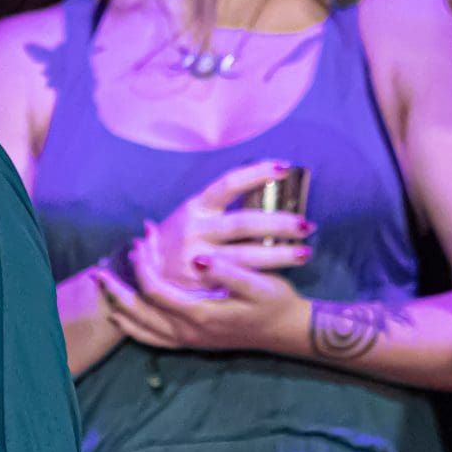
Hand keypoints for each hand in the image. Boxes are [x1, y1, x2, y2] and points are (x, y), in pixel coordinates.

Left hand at [96, 226, 310, 355]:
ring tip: (104, 288)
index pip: (155, 290)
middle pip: (139, 312)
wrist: (288, 331)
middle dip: (117, 290)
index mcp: (200, 314)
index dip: (143, 265)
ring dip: (120, 307)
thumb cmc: (275, 303)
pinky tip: (123, 314)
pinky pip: (152, 339)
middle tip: (99, 270)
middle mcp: (188, 332)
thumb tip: (199, 259)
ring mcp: (188, 340)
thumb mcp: (260, 284)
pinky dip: (133, 326)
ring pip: (141, 329)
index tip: (140, 241)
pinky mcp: (192, 342)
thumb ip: (228, 272)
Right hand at [129, 159, 314, 294]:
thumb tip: (263, 186)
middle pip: (244, 223)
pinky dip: (261, 279)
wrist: (144, 275)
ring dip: (279, 255)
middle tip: (307, 224)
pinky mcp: (201, 283)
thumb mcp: (191, 217)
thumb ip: (220, 208)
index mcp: (196, 207)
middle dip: (278, 224)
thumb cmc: (177, 240)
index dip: (256, 173)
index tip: (285, 167)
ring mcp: (198, 258)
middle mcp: (196, 229)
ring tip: (305, 253)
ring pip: (246, 256)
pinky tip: (282, 278)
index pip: (228, 184)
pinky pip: (237, 280)